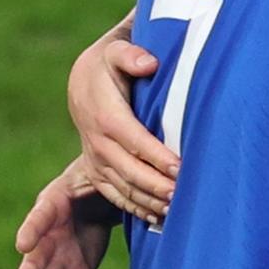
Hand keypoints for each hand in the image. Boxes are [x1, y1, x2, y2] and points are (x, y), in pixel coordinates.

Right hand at [2, 156, 114, 268]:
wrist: (97, 195)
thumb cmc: (97, 181)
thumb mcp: (100, 175)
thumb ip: (110, 184)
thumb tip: (146, 191)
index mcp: (54, 202)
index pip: (41, 216)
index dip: (32, 230)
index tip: (23, 245)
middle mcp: (50, 233)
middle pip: (40, 253)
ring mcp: (59, 255)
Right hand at [68, 17, 176, 221]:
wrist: (84, 82)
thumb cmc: (110, 64)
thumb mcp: (115, 50)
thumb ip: (130, 54)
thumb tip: (149, 63)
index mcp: (104, 114)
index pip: (132, 139)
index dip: (156, 155)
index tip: (181, 167)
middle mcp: (97, 141)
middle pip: (128, 169)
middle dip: (156, 185)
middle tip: (184, 195)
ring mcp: (95, 160)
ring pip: (123, 187)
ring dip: (149, 201)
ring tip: (177, 210)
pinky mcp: (97, 172)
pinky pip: (116, 196)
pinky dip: (137, 208)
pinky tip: (159, 217)